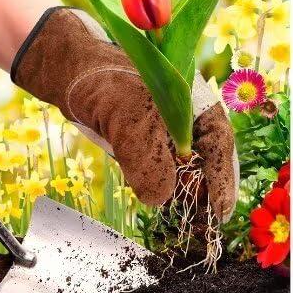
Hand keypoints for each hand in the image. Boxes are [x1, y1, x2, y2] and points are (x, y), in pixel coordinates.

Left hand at [12, 7, 238, 218]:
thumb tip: (161, 197)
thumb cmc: (104, 80)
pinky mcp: (144, 135)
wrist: (69, 68)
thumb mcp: (127, 119)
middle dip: (208, 189)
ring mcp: (164, 124)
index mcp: (193, 100)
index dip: (222, 179)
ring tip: (188, 219)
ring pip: (183, 163)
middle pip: (206, 155)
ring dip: (186, 190)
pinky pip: (160, 164)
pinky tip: (161, 198)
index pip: (218, 143)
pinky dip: (163, 183)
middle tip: (208, 224)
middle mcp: (185, 113)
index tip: (222, 212)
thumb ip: (147, 161)